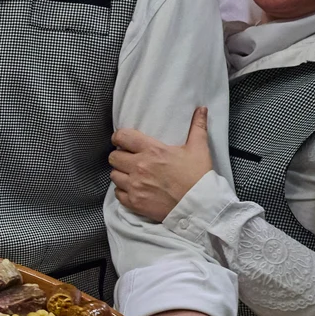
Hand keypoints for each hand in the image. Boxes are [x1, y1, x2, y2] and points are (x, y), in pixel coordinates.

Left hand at [109, 106, 213, 223]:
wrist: (200, 206)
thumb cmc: (198, 176)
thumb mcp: (199, 149)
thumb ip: (197, 127)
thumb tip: (201, 109)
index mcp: (152, 151)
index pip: (122, 137)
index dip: (119, 138)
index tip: (123, 141)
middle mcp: (139, 167)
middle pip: (113, 157)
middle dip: (119, 157)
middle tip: (129, 159)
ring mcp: (135, 185)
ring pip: (113, 175)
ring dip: (121, 174)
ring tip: (131, 175)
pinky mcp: (134, 202)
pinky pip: (117, 193)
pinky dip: (123, 191)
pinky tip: (133, 189)